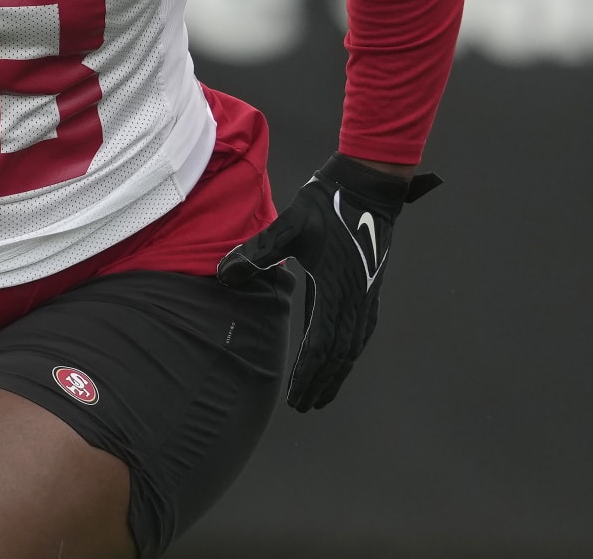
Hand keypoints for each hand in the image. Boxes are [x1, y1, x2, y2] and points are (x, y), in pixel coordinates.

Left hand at [217, 153, 440, 411]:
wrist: (367, 187)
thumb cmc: (326, 205)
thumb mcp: (288, 225)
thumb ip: (256, 252)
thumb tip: (223, 274)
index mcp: (336, 288)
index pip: (321, 344)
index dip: (307, 374)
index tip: (294, 397)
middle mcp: (356, 298)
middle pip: (339, 355)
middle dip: (321, 383)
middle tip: (304, 406)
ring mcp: (367, 295)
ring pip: (352, 347)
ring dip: (337, 374)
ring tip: (321, 395)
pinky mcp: (369, 289)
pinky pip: (359, 332)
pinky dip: (348, 354)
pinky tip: (339, 361)